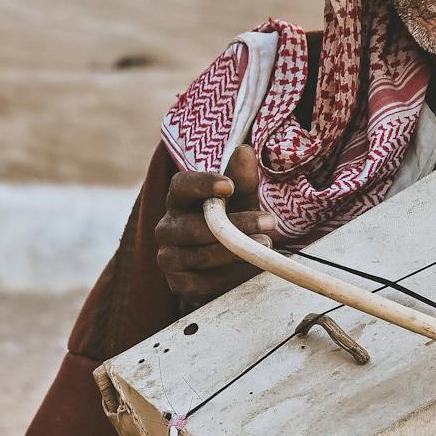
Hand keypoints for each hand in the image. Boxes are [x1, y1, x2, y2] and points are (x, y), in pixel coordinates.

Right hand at [154, 147, 274, 304]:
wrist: (223, 268)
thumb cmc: (231, 222)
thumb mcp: (240, 200)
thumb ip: (242, 179)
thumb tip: (245, 151)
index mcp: (179, 200)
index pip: (181, 185)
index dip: (202, 184)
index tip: (229, 185)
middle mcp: (167, 228)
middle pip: (196, 226)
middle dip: (236, 225)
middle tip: (269, 222)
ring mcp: (168, 257)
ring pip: (202, 255)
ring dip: (238, 252)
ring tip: (266, 245)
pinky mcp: (178, 285)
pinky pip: (205, 282)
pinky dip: (232, 276)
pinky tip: (252, 269)